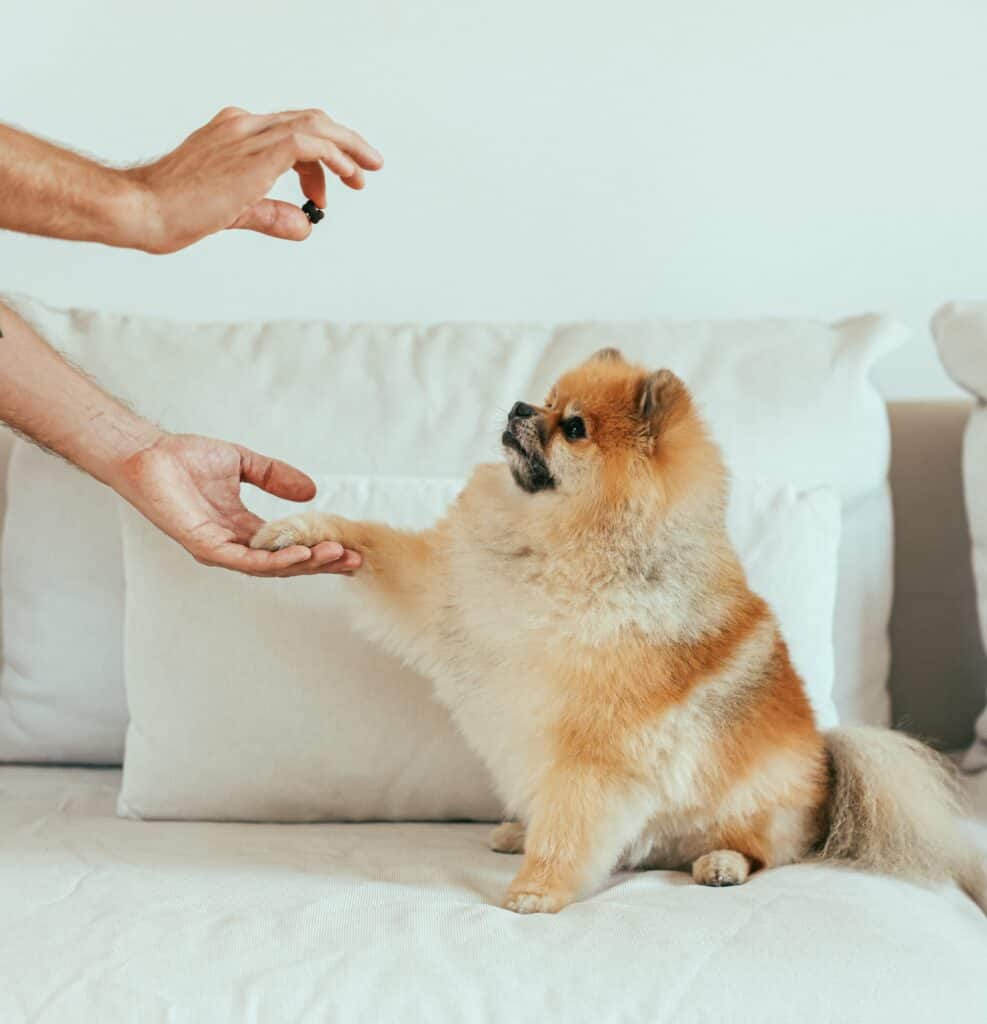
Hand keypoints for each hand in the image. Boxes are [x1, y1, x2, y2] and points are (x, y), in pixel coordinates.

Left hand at [112, 433, 361, 576]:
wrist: (148, 453)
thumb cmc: (185, 458)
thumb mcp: (244, 464)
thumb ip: (276, 477)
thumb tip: (311, 491)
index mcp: (244, 529)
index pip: (289, 547)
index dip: (319, 549)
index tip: (350, 547)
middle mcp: (234, 545)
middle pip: (287, 563)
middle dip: (322, 563)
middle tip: (353, 561)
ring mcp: (220, 549)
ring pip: (271, 567)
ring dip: (306, 564)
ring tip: (335, 556)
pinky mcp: (205, 546)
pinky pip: (246, 561)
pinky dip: (275, 561)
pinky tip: (300, 555)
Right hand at [124, 106, 382, 252]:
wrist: (144, 209)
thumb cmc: (175, 212)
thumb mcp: (235, 214)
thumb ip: (271, 215)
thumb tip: (305, 226)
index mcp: (233, 133)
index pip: (289, 131)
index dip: (318, 159)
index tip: (325, 192)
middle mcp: (242, 126)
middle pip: (308, 120)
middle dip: (343, 144)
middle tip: (367, 169)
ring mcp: (247, 135)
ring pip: (314, 125)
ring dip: (346, 148)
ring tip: (365, 173)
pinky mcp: (255, 153)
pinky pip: (308, 142)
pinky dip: (333, 156)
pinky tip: (346, 176)